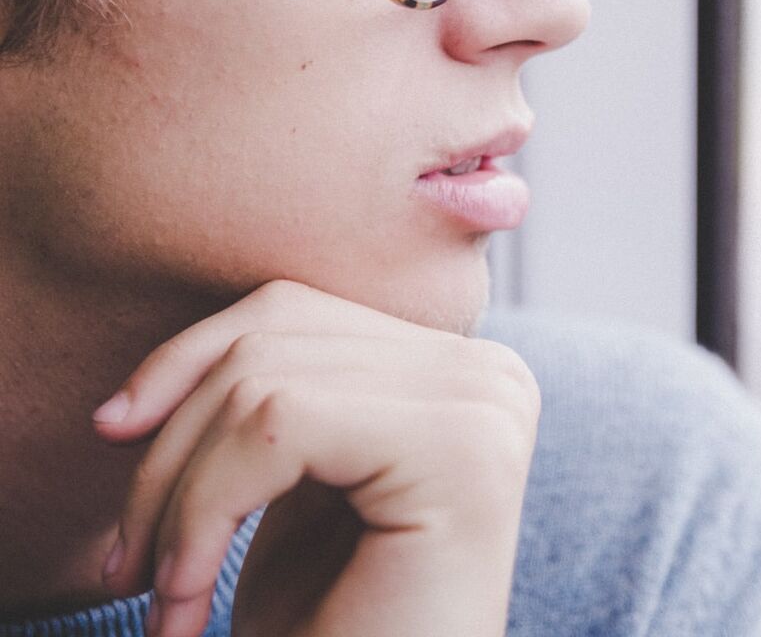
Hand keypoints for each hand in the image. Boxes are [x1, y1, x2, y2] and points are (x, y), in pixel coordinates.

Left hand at [93, 279, 538, 636]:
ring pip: (262, 377)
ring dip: (174, 495)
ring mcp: (485, 402)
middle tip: (126, 563)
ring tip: (163, 590)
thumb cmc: (337, 628)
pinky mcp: (458, 448)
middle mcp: (489, 373)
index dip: (181, 372)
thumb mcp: (292, 491)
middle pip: (273, 332)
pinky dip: (199, 513)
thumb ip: (276, 397)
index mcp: (457, 371)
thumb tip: (162, 369)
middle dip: (166, 446)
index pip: (291, 310)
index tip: (117, 458)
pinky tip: (188, 599)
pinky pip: (277, 420)